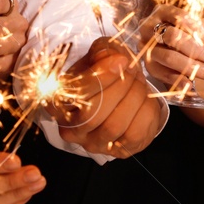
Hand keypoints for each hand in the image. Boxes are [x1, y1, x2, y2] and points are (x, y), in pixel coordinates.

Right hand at [56, 38, 165, 157]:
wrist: (126, 91)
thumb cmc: (107, 72)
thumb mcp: (100, 55)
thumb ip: (102, 52)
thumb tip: (113, 60)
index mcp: (57, 102)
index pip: (74, 95)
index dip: (100, 77)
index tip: (120, 60)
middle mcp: (70, 129)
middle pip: (92, 114)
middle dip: (119, 87)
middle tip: (132, 71)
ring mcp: (93, 143)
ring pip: (114, 126)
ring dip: (133, 98)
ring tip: (138, 82)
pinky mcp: (119, 151)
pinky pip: (134, 134)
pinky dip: (145, 112)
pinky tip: (144, 99)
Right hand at [139, 4, 203, 96]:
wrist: (156, 44)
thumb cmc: (176, 31)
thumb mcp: (187, 25)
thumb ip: (198, 26)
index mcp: (161, 12)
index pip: (180, 18)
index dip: (199, 30)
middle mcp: (149, 28)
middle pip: (174, 38)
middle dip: (199, 51)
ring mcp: (146, 48)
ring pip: (170, 57)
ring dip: (195, 68)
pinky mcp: (148, 65)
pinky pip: (163, 74)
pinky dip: (178, 81)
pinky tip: (192, 85)